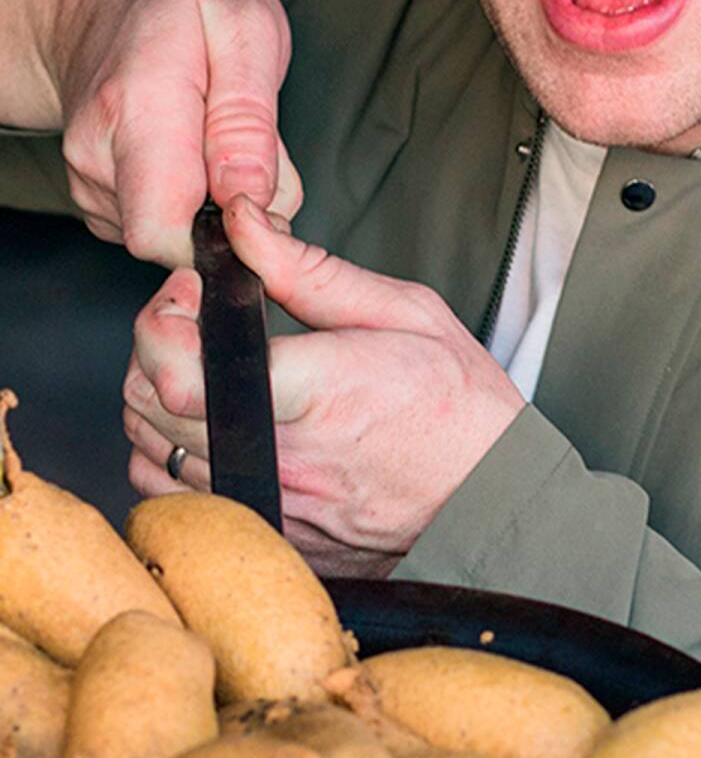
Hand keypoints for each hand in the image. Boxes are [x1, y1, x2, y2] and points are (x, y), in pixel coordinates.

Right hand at [49, 0, 300, 266]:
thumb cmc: (184, 4)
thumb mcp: (248, 26)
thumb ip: (249, 118)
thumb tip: (249, 198)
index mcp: (137, 104)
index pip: (163, 231)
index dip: (224, 235)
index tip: (256, 191)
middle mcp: (97, 150)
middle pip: (176, 243)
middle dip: (230, 216)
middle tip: (245, 147)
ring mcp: (88, 178)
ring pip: (174, 238)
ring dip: (213, 203)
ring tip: (214, 133)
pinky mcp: (96, 198)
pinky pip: (163, 228)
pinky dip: (190, 201)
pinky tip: (189, 150)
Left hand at [123, 197, 526, 568]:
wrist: (493, 494)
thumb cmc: (459, 405)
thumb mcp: (401, 309)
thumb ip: (306, 269)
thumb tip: (243, 225)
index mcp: (312, 392)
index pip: (178, 368)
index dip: (162, 320)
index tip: (191, 295)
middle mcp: (281, 457)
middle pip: (149, 403)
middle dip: (154, 346)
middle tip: (197, 322)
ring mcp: (271, 503)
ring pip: (149, 452)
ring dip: (158, 402)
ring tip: (206, 373)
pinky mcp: (270, 531)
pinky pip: (177, 498)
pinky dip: (171, 459)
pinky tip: (211, 427)